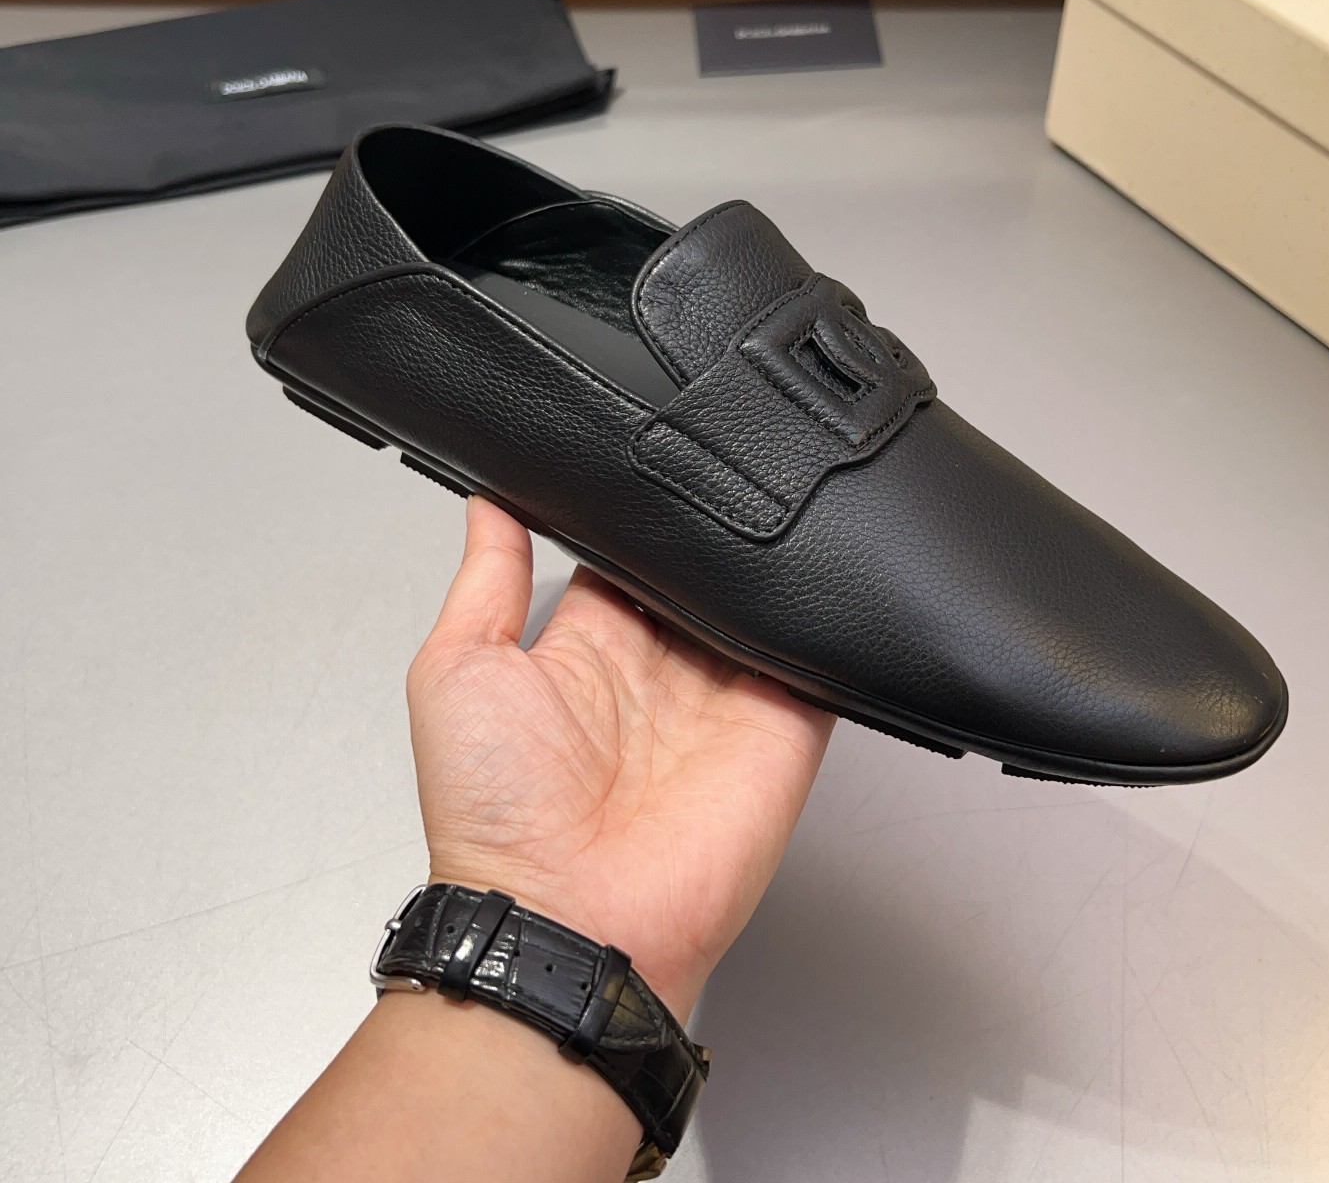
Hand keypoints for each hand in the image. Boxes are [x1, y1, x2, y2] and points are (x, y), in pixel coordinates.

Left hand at [406, 497, 834, 1017]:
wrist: (570, 919)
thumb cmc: (495, 815)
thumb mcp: (458, 671)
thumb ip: (485, 579)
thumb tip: (488, 499)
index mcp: (589, 646)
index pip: (626, 555)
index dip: (636, 511)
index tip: (649, 457)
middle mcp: (661, 667)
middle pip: (698, 569)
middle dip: (707, 528)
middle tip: (718, 474)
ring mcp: (726, 694)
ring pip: (758, 600)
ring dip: (762, 563)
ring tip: (767, 509)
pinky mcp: (784, 723)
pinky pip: (817, 655)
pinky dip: (822, 618)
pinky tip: (816, 571)